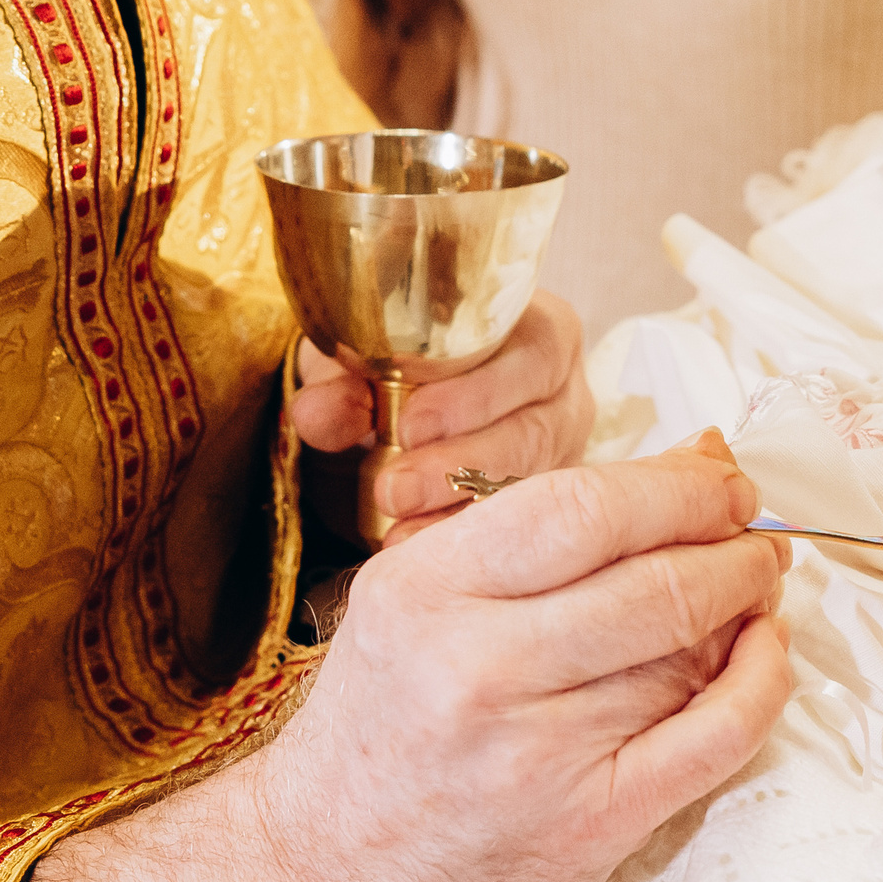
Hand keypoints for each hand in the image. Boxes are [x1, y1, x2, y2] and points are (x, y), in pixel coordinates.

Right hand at [27, 433, 790, 881]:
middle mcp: (476, 670)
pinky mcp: (590, 825)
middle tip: (758, 532)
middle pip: (652, 581)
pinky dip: (761, 683)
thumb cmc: (388, 718)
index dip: (677, 487)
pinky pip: (715, 738)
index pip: (582, 509)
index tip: (720, 480)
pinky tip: (767, 651)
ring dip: (744, 608)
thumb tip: (697, 459)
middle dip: (731, 545)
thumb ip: (540, 528)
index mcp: (425, 591)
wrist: (331, 869)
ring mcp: (537, 755)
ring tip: (753, 588)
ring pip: (687, 655)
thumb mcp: (420, 595)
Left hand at [289, 289, 595, 545]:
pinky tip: (413, 548)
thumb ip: (342, 377)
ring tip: (397, 524)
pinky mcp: (548, 507)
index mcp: (543, 332)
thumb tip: (317, 413)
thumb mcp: (365, 355)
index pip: (533, 354)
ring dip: (456, 509)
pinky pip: (514, 530)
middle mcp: (565, 396)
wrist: (410, 397)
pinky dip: (456, 536)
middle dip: (462, 464)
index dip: (477, 393)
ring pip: (527, 489)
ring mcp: (563, 457)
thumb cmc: (399, 360)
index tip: (411, 425)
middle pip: (532, 432)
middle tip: (395, 486)